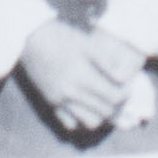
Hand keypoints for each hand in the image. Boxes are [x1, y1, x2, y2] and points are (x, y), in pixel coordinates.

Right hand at [17, 17, 147, 141]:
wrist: (28, 36)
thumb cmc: (60, 34)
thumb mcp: (85, 42)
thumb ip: (107, 61)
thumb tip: (125, 76)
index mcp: (81, 74)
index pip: (114, 97)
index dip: (127, 94)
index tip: (129, 86)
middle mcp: (70, 92)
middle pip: (105, 112)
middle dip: (118, 106)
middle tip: (122, 95)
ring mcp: (59, 100)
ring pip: (90, 123)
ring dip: (102, 116)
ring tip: (106, 103)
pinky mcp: (51, 103)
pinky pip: (71, 124)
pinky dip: (82, 120)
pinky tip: (87, 108)